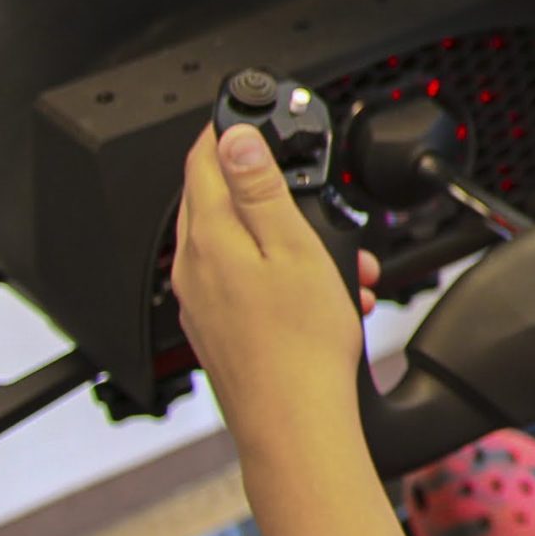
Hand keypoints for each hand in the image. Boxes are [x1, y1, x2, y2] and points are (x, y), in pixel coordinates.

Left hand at [172, 125, 380, 431]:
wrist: (295, 423)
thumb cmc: (301, 346)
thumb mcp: (295, 249)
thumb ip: (261, 190)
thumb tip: (234, 139)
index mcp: (210, 239)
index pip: (203, 161)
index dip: (225, 127)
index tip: (246, 112)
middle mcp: (194, 268)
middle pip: (218, 199)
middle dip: (268, 185)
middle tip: (308, 184)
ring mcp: (202, 302)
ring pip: (238, 242)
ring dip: (285, 235)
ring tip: (340, 257)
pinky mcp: (218, 329)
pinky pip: (244, 280)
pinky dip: (281, 272)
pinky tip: (323, 293)